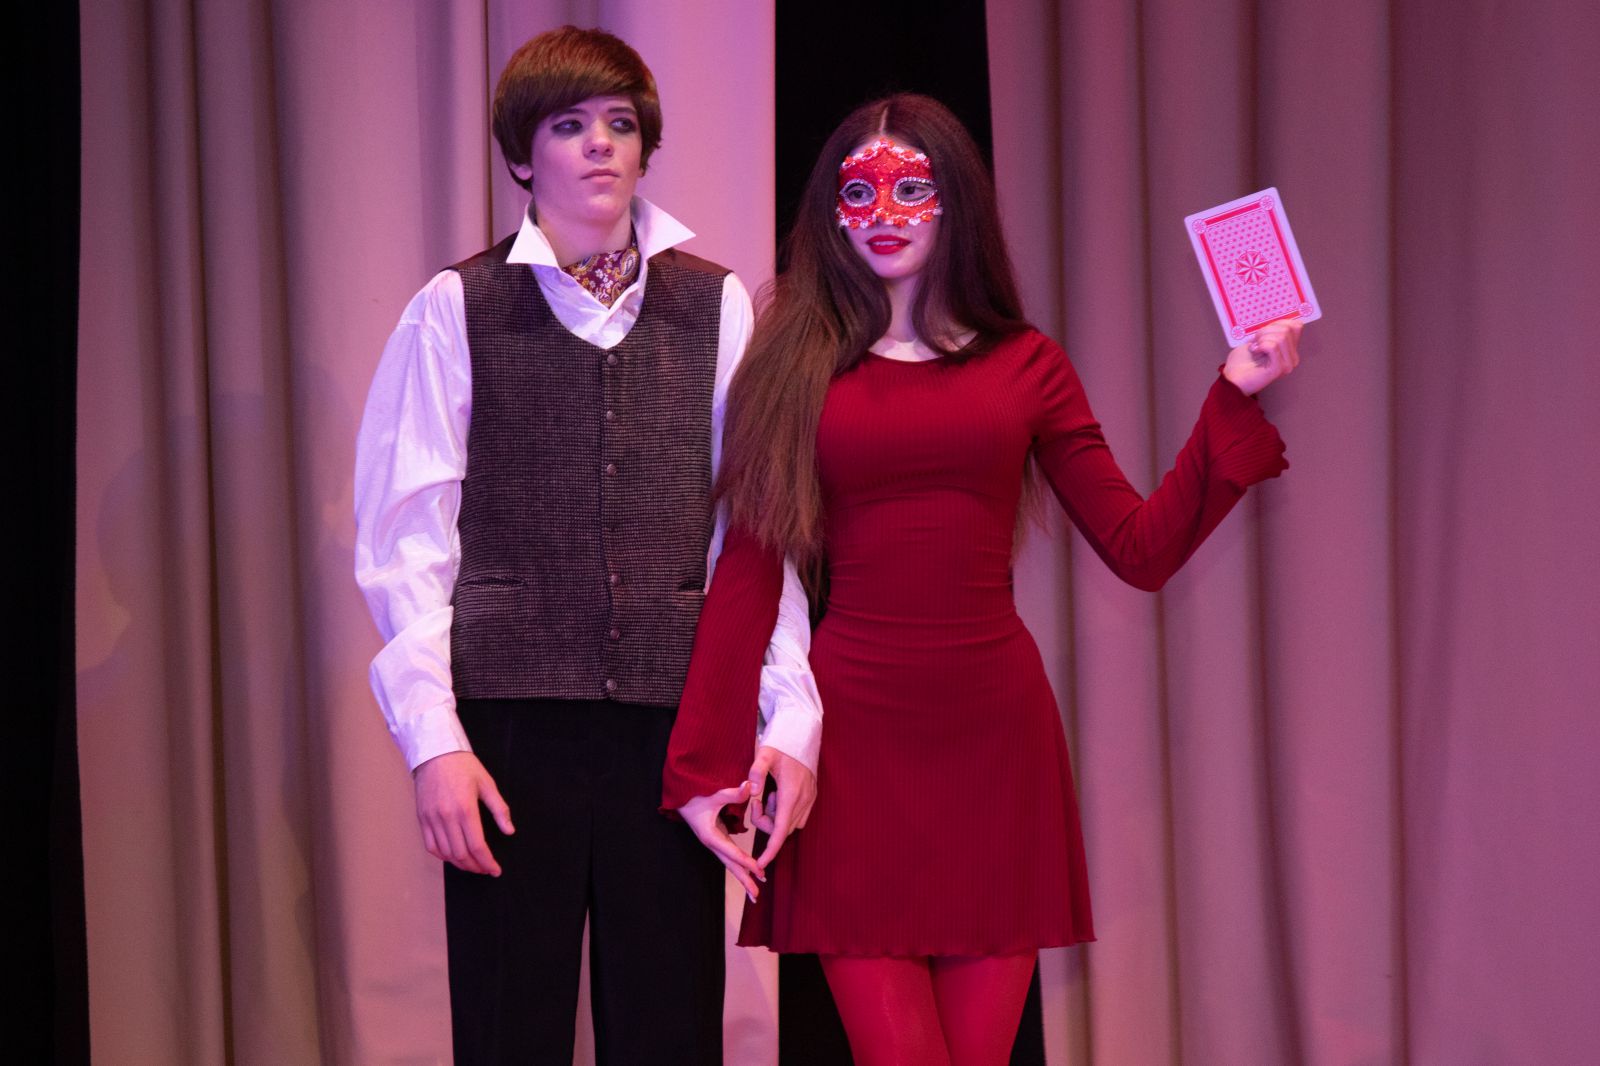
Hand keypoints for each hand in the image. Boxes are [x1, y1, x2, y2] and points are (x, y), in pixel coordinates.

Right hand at [413, 751, 513, 876]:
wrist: (435, 752)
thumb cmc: (463, 765)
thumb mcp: (487, 783)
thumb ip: (499, 809)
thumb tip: (509, 830)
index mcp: (465, 809)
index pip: (477, 846)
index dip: (487, 862)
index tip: (495, 870)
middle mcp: (447, 817)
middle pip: (461, 854)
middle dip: (475, 867)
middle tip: (485, 869)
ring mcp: (432, 818)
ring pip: (445, 853)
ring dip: (460, 864)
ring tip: (472, 865)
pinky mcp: (422, 818)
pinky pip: (431, 845)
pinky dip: (442, 856)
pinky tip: (453, 856)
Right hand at [678, 782, 765, 901]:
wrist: (679, 796)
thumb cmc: (694, 795)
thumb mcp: (713, 794)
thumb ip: (732, 793)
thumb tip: (750, 786)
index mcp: (710, 835)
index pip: (732, 852)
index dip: (746, 861)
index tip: (760, 871)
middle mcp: (712, 842)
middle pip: (731, 865)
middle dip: (744, 880)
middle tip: (756, 896)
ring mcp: (715, 841)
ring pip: (731, 862)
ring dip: (743, 876)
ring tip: (754, 892)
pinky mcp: (717, 837)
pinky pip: (730, 855)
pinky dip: (740, 864)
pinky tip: (749, 870)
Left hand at [746, 745, 817, 869]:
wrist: (803, 733)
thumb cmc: (782, 743)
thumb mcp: (764, 753)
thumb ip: (755, 772)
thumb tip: (751, 791)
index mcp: (791, 793)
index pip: (780, 831)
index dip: (770, 850)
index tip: (761, 864)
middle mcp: (804, 800)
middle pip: (782, 829)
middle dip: (765, 823)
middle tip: (756, 800)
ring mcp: (810, 799)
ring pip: (790, 824)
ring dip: (775, 817)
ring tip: (768, 794)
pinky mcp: (812, 796)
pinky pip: (797, 816)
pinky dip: (784, 812)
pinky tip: (778, 794)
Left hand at [1224, 319, 1302, 395]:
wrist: (1232, 379)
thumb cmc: (1242, 361)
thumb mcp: (1258, 340)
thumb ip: (1273, 330)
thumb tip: (1283, 320)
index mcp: (1289, 350)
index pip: (1296, 326)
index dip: (1278, 323)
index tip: (1263, 333)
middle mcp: (1292, 358)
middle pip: (1288, 329)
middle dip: (1267, 330)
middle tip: (1255, 342)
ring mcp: (1287, 364)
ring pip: (1281, 336)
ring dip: (1262, 338)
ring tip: (1255, 348)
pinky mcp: (1278, 369)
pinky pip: (1273, 346)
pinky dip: (1261, 345)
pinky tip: (1255, 352)